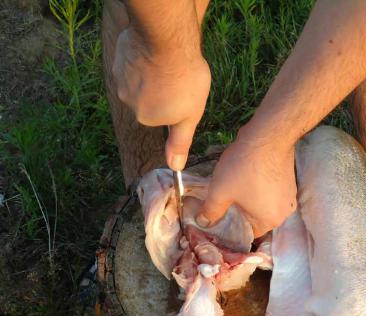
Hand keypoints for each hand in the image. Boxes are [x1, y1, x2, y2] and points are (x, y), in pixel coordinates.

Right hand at [112, 25, 210, 169]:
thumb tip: (175, 168)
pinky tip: (154, 50)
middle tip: (177, 76)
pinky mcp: (119, 56)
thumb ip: (180, 142)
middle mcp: (127, 100)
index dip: (174, 102)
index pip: (161, 113)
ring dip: (151, 71)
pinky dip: (142, 57)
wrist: (167, 40)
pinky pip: (132, 60)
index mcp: (145, 117)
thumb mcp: (189, 116)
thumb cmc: (184, 80)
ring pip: (139, 77)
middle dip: (161, 88)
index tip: (182, 90)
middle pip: (148, 96)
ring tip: (166, 62)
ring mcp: (120, 77)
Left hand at [198, 125, 296, 236]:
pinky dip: (260, 187)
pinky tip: (248, 174)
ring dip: (250, 197)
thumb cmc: (244, 168)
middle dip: (240, 211)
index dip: (231, 226)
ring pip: (264, 203)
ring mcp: (290, 195)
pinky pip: (271, 191)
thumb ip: (210, 211)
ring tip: (235, 184)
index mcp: (269, 221)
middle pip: (257, 218)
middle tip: (225, 198)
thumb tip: (204, 223)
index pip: (247, 233)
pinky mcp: (290, 180)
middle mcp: (284, 213)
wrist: (268, 136)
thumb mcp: (220, 191)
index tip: (219, 215)